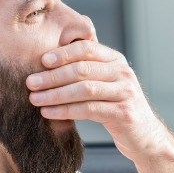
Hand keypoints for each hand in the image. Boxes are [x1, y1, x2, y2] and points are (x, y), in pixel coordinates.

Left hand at [26, 40, 157, 160]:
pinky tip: (48, 113)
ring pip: (84, 90)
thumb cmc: (116, 106)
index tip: (41, 61)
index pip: (87, 49)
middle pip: (82, 69)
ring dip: (55, 94)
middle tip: (30, 82)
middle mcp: (123, 73)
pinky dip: (65, 111)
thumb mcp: (106, 82)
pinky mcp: (124, 114)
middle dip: (53, 76)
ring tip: (35, 99)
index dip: (63, 53)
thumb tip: (69, 36)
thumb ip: (90, 63)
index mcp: (116, 60)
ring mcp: (126, 93)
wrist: (143, 136)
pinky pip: (89, 110)